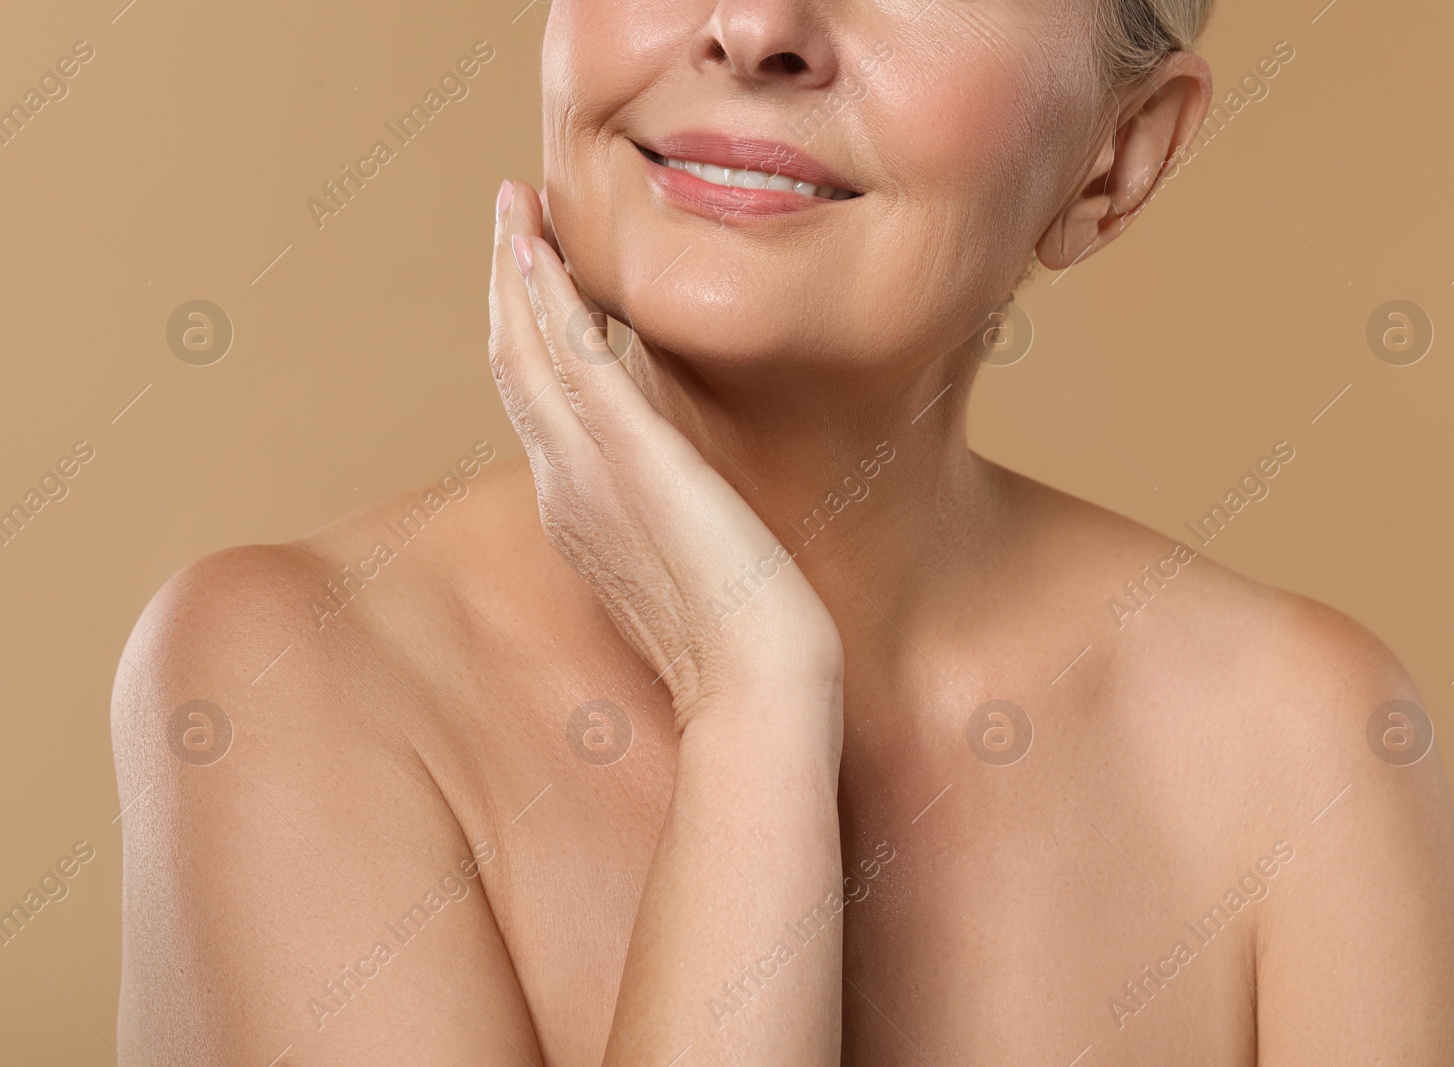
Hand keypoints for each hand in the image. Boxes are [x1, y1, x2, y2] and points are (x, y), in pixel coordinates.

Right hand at [487, 180, 841, 731]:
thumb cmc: (738, 641)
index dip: (528, 329)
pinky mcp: (629, 457)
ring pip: (527, 351)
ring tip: (514, 206)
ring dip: (515, 271)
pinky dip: (545, 299)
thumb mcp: (688, 562)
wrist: (756, 686)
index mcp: (581, 509)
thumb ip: (668, 517)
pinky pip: (570, 361)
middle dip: (507, 284)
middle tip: (509, 212)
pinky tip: (538, 246)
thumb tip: (683, 492)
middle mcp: (566, 485)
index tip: (537, 271)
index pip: (541, 400)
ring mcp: (588, 471)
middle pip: (515, 364)